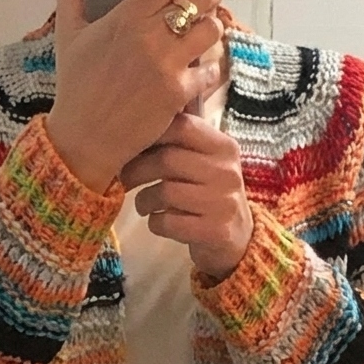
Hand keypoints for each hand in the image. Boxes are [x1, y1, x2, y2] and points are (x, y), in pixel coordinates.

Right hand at [45, 0, 226, 194]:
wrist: (84, 139)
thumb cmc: (76, 87)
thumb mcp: (68, 33)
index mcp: (126, 16)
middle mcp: (150, 38)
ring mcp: (167, 67)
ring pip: (211, 32)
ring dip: (211, 28)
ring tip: (203, 32)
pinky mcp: (178, 95)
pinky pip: (210, 71)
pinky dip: (209, 69)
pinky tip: (198, 70)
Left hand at [119, 112, 253, 280]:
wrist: (238, 238)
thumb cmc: (209, 194)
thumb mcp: (206, 162)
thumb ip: (181, 143)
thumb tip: (134, 126)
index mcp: (223, 147)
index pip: (183, 125)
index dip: (151, 134)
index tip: (133, 146)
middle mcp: (226, 171)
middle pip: (167, 160)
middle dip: (137, 170)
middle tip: (125, 179)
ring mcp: (222, 203)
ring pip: (165, 192)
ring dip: (144, 200)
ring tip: (143, 204)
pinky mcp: (214, 231)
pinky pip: (168, 223)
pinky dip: (155, 223)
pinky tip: (158, 221)